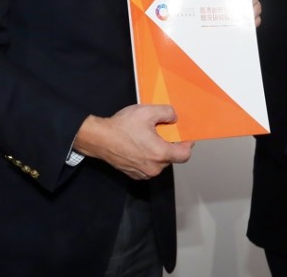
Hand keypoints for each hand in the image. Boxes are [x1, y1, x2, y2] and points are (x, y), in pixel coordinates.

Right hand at [73, 104, 192, 179]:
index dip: (187, 144)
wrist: (99, 139)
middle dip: (169, 145)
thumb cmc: (121, 127)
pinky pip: (148, 166)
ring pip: (159, 162)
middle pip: (171, 157)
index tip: (185, 137)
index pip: (185, 155)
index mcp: (160, 153)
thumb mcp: (147, 111)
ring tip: (147, 138)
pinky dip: (147, 157)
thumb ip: (166, 112)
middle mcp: (154, 168)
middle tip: (161, 132)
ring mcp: (143, 173)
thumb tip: (174, 118)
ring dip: (157, 151)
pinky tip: (138, 146)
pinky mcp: (134, 174)